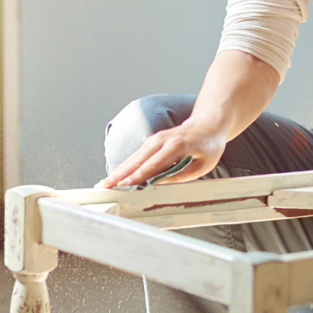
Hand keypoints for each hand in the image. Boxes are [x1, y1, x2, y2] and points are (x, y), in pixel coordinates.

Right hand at [97, 118, 226, 188]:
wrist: (207, 125)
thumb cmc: (208, 147)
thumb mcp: (202, 166)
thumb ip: (180, 175)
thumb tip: (158, 184)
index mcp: (177, 146)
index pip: (153, 165)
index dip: (137, 177)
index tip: (124, 186)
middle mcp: (162, 140)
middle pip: (137, 160)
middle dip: (120, 175)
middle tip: (106, 187)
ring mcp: (155, 139)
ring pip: (134, 158)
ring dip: (119, 171)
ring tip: (105, 184)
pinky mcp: (152, 142)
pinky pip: (137, 156)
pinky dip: (126, 166)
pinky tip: (116, 176)